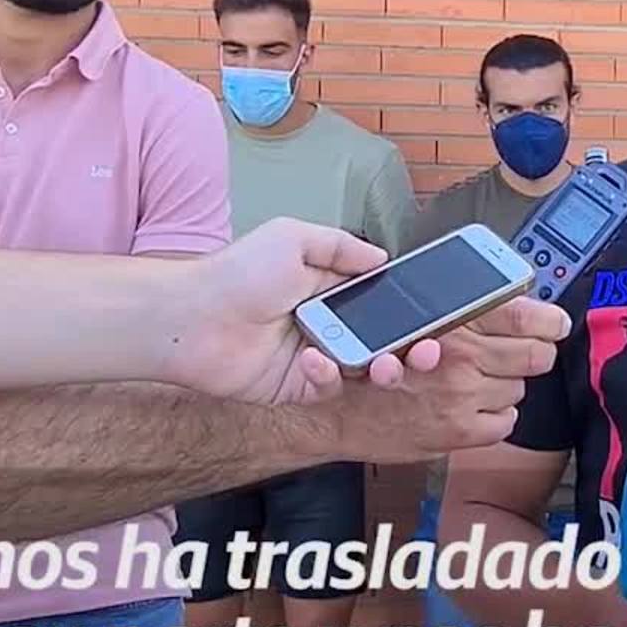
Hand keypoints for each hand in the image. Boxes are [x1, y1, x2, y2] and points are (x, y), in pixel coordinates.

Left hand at [156, 218, 407, 406]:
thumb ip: (340, 246)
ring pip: (364, 369)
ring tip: (385, 362)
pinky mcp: (296, 387)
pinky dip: (330, 376)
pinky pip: (328, 388)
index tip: (434, 317)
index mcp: (327, 288)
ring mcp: (313, 357)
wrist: (191, 318)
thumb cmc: (235, 274)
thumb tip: (381, 257)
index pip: (381, 301)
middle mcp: (325, 323)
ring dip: (382, 366)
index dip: (408, 310)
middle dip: (410, 347)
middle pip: (382, 339)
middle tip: (424, 352)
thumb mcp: (291, 238)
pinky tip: (315, 359)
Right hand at [318, 295, 571, 463]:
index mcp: (451, 323)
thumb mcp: (409, 320)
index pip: (524, 316)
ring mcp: (463, 399)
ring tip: (482, 379)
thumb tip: (507, 297)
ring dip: (506, 383)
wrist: (337, 410)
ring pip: (519, 389)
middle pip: (534, 356)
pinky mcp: (460, 433)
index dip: (548, 321)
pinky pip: (504, 422)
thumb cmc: (366, 361)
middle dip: (534, 353)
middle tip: (525, 352)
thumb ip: (456, 309)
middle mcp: (462, 358)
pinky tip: (475, 406)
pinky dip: (496, 415)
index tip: (556, 324)